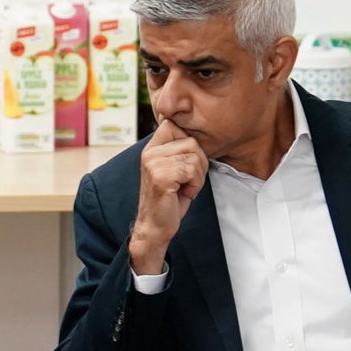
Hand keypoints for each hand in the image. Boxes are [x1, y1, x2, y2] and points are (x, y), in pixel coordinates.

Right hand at [127, 123, 206, 275]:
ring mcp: (153, 163)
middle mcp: (150, 152)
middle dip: (200, 162)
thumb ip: (181, 150)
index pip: (174, 124)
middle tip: (189, 180)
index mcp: (152, 148)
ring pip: (194, 156)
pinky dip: (195, 185)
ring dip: (198, 176)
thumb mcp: (174, 168)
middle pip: (192, 141)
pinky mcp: (161, 176)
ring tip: (185, 187)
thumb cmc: (169, 199)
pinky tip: (184, 193)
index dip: (190, 140)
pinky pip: (192, 170)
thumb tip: (200, 133)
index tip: (188, 162)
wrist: (156, 226)